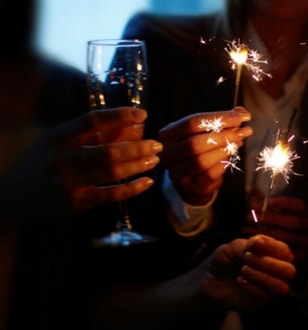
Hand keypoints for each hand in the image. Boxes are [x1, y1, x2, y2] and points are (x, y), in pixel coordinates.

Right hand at [3, 107, 161, 222]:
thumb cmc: (41, 165)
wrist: (12, 199)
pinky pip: (110, 194)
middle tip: (157, 144)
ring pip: (112, 171)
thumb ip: (87, 135)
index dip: (120, 116)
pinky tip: (147, 182)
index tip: (142, 115)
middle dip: (138, 146)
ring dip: (138, 165)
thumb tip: (127, 125)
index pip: (92, 121)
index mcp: (57, 137)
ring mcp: (68, 181)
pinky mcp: (75, 202)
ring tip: (155, 159)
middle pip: (108, 150)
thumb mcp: (56, 144)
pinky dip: (132, 188)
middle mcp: (62, 157)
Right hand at [158, 107, 251, 205]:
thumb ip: (222, 121)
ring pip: (202, 160)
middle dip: (224, 136)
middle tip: (244, 132)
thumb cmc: (199, 150)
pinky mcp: (190, 186)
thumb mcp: (205, 132)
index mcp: (168, 134)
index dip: (219, 118)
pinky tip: (231, 157)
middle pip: (196, 142)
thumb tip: (241, 112)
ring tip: (239, 142)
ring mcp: (177, 172)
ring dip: (225, 150)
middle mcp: (168, 153)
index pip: (193, 122)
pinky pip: (209, 174)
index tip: (242, 116)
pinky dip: (223, 164)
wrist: (192, 181)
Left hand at [201, 234, 295, 310]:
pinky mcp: (260, 302)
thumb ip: (249, 244)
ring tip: (243, 270)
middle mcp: (277, 273)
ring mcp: (270, 288)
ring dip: (263, 277)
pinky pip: (266, 298)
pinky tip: (239, 280)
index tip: (255, 242)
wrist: (209, 278)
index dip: (272, 247)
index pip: (285, 251)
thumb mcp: (235, 246)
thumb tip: (260, 241)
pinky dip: (253, 287)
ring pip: (282, 287)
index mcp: (274, 255)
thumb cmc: (226, 259)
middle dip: (269, 263)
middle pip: (289, 271)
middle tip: (247, 257)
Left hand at [244, 196, 307, 271]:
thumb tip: (253, 190)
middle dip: (271, 218)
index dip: (286, 202)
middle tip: (249, 216)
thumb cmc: (279, 231)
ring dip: (265, 232)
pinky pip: (284, 252)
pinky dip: (267, 247)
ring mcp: (306, 244)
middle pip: (294, 222)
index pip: (301, 206)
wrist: (286, 257)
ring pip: (287, 237)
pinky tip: (252, 242)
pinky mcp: (300, 258)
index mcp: (306, 216)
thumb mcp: (275, 216)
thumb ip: (267, 205)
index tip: (269, 201)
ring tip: (246, 228)